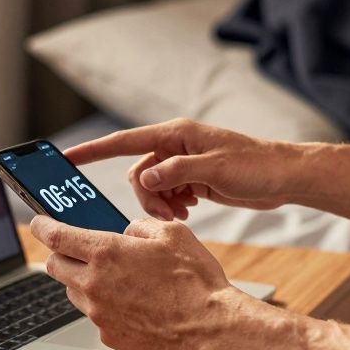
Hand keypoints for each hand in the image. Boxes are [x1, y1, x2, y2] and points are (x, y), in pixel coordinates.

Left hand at [29, 215, 252, 349]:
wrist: (211, 329)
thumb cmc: (196, 282)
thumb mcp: (172, 234)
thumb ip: (140, 227)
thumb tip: (128, 232)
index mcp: (106, 252)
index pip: (54, 236)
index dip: (41, 226)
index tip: (38, 222)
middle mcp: (94, 284)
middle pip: (54, 266)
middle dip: (60, 255)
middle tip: (77, 250)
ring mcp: (100, 314)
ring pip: (74, 292)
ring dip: (84, 282)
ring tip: (117, 279)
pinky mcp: (110, 336)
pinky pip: (96, 316)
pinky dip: (106, 306)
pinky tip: (134, 304)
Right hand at [65, 118, 302, 220]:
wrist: (284, 177)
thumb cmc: (257, 166)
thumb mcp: (216, 169)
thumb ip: (176, 172)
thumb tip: (143, 178)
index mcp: (176, 134)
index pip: (123, 141)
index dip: (91, 150)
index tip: (65, 159)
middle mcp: (175, 146)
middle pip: (137, 173)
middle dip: (146, 198)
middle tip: (168, 215)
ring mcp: (182, 164)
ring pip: (150, 188)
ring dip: (160, 205)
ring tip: (183, 213)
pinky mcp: (191, 180)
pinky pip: (165, 195)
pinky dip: (171, 207)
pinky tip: (190, 210)